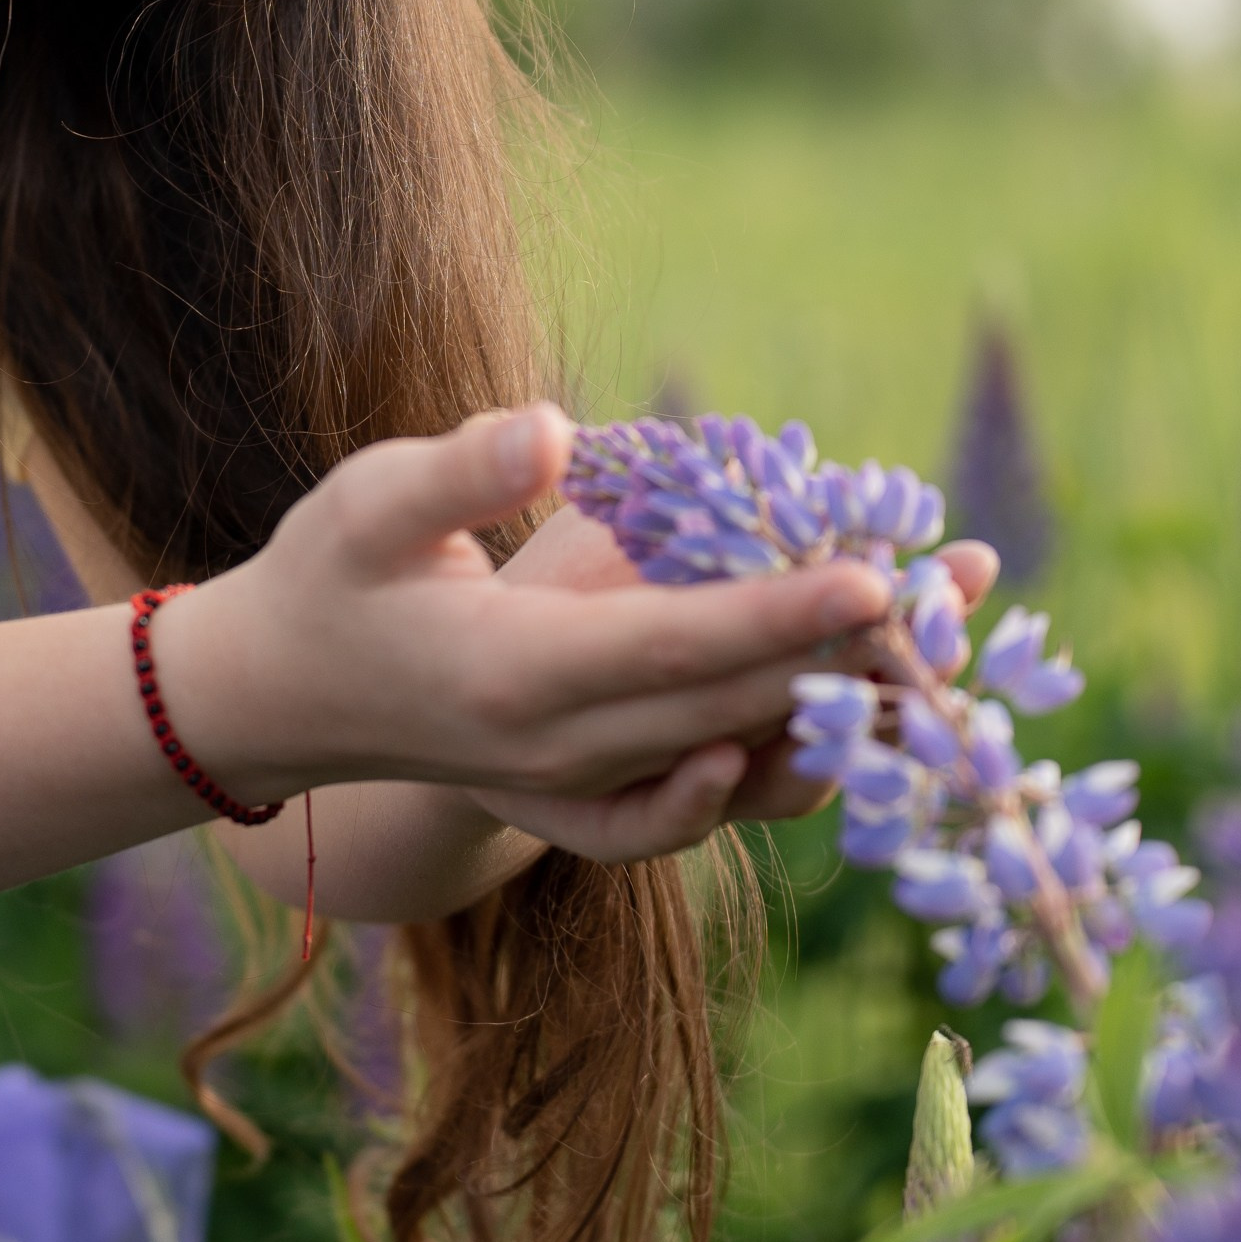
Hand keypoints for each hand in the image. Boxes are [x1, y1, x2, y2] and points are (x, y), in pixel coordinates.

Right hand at [153, 407, 923, 865]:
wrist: (282, 695)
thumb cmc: (329, 574)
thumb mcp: (367, 502)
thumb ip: (457, 470)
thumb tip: (550, 427)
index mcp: (515, 674)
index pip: (679, 647)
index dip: (785, 613)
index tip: (879, 576)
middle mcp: (558, 752)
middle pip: (736, 711)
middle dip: (856, 657)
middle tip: (959, 589)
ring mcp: (574, 791)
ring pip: (738, 765)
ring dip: (848, 717)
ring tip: (944, 652)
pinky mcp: (581, 808)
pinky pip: (702, 814)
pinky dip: (780, 784)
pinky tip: (844, 736)